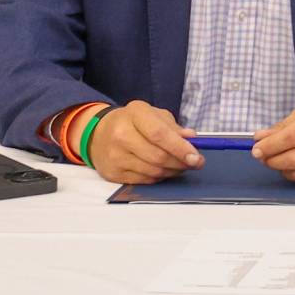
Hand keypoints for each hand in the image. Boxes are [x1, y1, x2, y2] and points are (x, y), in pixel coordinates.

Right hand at [87, 100, 201, 184]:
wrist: (98, 134)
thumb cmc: (132, 122)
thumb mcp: (153, 115)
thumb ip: (173, 127)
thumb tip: (191, 138)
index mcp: (135, 113)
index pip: (160, 134)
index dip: (180, 148)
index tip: (196, 156)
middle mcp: (121, 134)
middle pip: (158, 156)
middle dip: (181, 162)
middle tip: (194, 163)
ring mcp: (115, 156)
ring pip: (153, 171)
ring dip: (172, 171)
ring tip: (180, 165)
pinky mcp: (113, 173)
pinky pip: (144, 180)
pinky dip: (159, 177)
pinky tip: (164, 170)